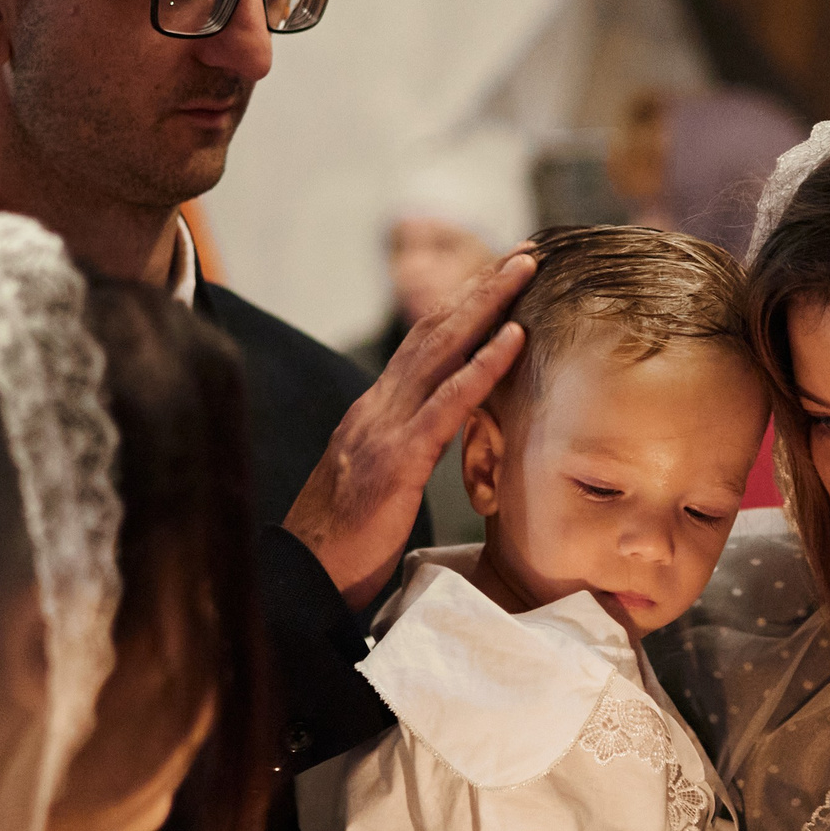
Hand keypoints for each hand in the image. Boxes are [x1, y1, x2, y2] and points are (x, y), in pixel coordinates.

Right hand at [285, 251, 532, 606]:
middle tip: (527, 251)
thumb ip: (405, 447)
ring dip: (488, 305)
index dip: (464, 304)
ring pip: (442, 351)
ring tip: (526, 271)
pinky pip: (447, 404)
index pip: (425, 343)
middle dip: (482, 286)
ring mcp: (384, 429)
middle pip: (435, 330)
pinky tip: (513, 338)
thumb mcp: (379, 481)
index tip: (502, 274)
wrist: (301, 579)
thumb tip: (437, 431)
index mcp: (375, 411)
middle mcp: (377, 407)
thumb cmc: (345, 542)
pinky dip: (482, 366)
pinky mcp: (395, 461)